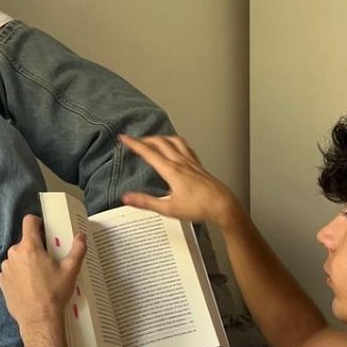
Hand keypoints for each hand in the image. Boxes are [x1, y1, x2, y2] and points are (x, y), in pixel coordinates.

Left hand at [0, 214, 86, 328]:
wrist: (38, 319)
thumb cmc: (54, 293)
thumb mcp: (71, 270)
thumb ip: (78, 249)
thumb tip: (81, 236)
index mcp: (30, 247)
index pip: (29, 221)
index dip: (38, 222)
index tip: (45, 230)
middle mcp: (14, 254)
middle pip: (25, 242)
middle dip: (36, 247)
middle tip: (48, 260)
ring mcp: (6, 268)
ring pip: (18, 257)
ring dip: (27, 261)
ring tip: (39, 276)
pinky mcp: (2, 281)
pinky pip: (11, 271)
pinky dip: (19, 274)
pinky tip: (30, 285)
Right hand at [119, 134, 240, 229]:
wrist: (222, 206)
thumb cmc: (199, 207)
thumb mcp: (168, 209)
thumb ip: (146, 202)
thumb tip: (127, 197)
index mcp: (171, 171)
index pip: (148, 152)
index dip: (134, 144)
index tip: (124, 138)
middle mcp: (181, 162)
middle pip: (160, 142)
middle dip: (145, 139)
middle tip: (135, 140)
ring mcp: (191, 162)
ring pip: (174, 141)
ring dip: (162, 137)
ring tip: (154, 139)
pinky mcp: (199, 166)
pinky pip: (186, 147)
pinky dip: (176, 143)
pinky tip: (177, 148)